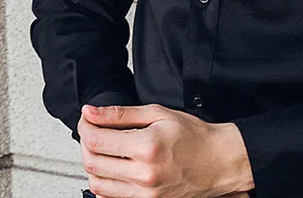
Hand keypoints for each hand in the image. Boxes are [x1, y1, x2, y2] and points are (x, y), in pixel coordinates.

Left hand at [77, 103, 253, 197]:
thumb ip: (121, 114)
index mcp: (147, 147)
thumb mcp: (158, 114)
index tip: (87, 118)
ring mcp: (144, 195)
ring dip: (92, 163)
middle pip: (92, 162)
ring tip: (102, 147)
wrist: (217, 161)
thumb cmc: (193, 136)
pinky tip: (111, 165)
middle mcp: (143, 175)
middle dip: (86, 143)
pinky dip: (103, 181)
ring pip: (97, 183)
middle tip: (92, 129)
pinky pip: (109, 197)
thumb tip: (92, 112)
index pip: (97, 141)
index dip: (86, 127)